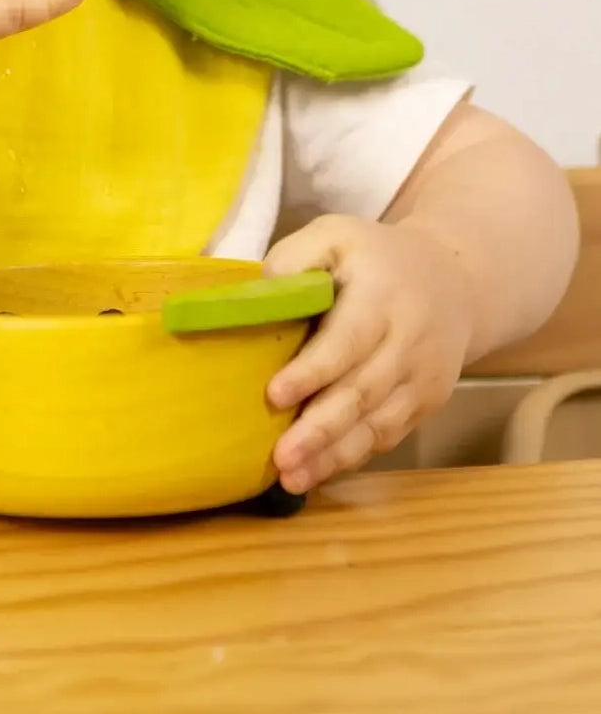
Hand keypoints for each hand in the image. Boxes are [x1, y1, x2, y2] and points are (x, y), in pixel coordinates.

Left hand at [263, 215, 473, 492]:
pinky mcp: (426, 402)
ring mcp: (422, 377)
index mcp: (382, 295)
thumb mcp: (336, 235)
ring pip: (376, 423)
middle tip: (280, 457)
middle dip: (319, 429)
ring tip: (291, 478)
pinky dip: (352, 456)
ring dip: (333, 454)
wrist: (457, 281)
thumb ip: (295, 259)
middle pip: (362, 391)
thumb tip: (255, 299)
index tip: (274, 394)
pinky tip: (317, 471)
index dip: (313, 370)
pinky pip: (387, 434)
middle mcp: (408, 341)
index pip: (348, 339)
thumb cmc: (375, 258)